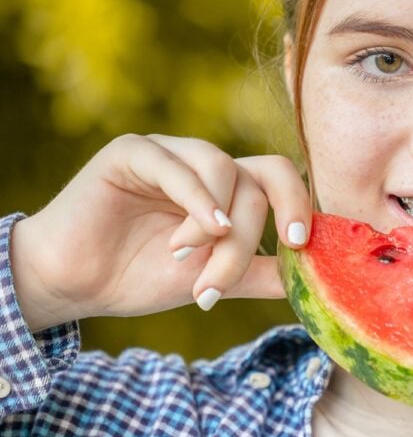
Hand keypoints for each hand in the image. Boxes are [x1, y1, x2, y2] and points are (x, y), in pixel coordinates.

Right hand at [9, 134, 310, 331]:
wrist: (74, 284)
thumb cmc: (140, 276)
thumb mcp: (214, 279)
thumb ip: (260, 274)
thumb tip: (315, 280)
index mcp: (229, 188)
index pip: (280, 178)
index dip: (299, 206)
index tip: (301, 245)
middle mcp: (206, 164)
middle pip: (260, 179)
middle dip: (253, 233)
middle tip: (230, 273)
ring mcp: (172, 153)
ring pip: (227, 172)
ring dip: (217, 228)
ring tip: (187, 261)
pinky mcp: (134, 152)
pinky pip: (179, 166)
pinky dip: (194, 203)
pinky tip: (187, 239)